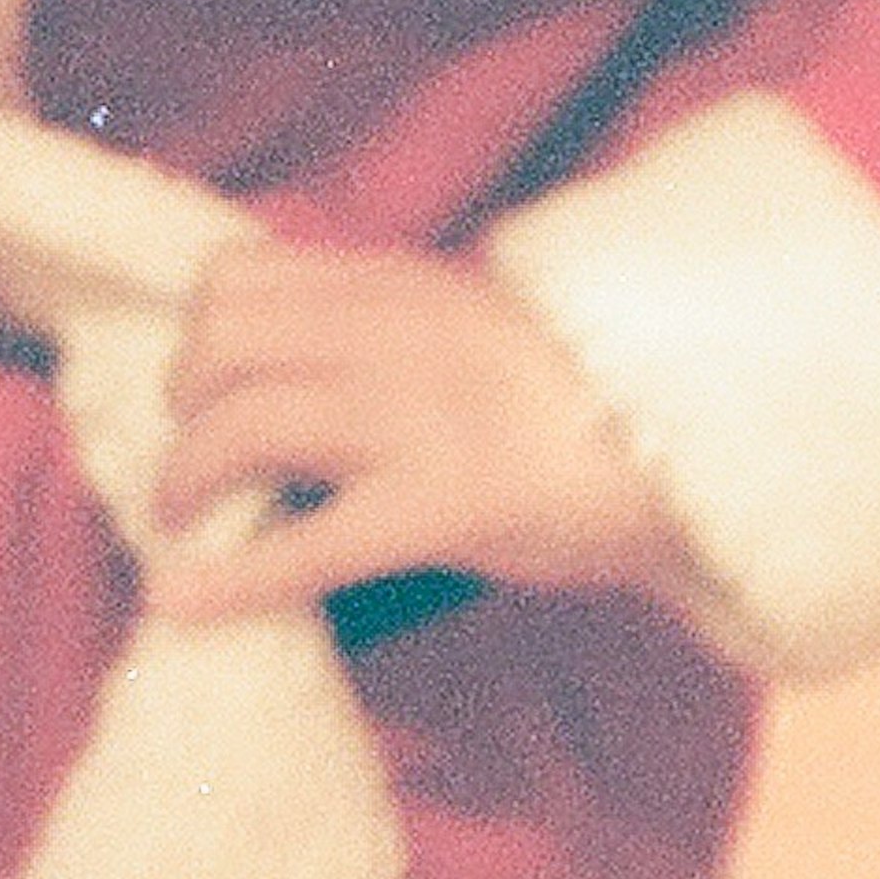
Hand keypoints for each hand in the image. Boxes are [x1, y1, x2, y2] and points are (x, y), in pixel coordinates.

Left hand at [146, 237, 692, 621]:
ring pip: (245, 427)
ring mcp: (421, 419)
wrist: (697, 446)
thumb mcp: (475, 326)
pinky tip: (182, 603)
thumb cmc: (587, 402)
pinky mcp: (446, 507)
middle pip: (220, 341)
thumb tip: (296, 361)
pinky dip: (226, 581)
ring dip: (185, 482)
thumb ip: (390, 326)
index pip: (243, 275)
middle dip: (182, 405)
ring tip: (183, 525)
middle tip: (193, 459)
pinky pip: (307, 546)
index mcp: (404, 286)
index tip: (203, 387)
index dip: (198, 335)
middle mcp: (399, 336)